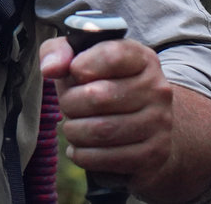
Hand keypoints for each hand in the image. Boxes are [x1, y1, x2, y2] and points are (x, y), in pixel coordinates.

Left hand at [40, 35, 174, 189]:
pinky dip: (83, 155)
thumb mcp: (78, 58)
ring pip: (101, 131)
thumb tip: (49, 69)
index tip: (74, 73)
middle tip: (69, 106)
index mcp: (141, 58)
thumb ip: (58, 52)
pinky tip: (82, 147)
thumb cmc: (101, 84)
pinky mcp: (154, 154)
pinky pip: (107, 159)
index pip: (111, 56)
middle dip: (70, 104)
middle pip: (98, 97)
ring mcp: (160, 123)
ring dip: (74, 131)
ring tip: (74, 128)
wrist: (143, 125)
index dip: (80, 66)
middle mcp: (157, 89)